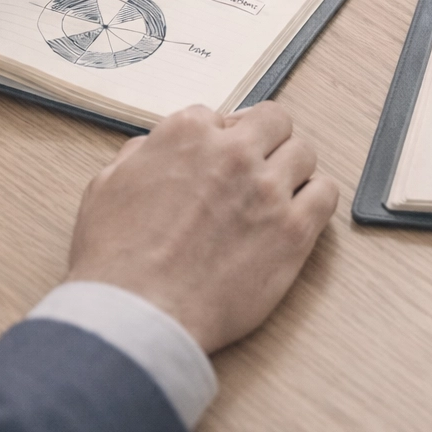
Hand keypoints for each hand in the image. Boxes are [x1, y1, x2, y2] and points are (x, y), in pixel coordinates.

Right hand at [65, 103, 338, 353]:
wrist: (139, 315)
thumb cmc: (116, 259)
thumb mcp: (106, 186)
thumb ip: (139, 155)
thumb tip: (156, 147)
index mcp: (187, 133)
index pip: (219, 116)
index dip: (217, 140)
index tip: (216, 162)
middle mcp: (233, 152)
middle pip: (273, 121)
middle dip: (263, 141)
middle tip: (254, 169)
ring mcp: (268, 189)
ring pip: (303, 152)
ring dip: (290, 169)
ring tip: (275, 195)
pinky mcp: (294, 229)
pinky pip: (326, 193)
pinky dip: (315, 198)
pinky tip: (298, 214)